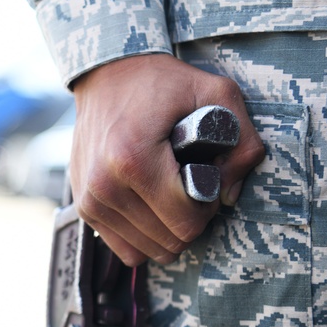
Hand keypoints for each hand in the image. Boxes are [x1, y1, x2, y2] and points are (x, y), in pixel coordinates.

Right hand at [70, 54, 264, 265]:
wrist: (106, 75)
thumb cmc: (162, 83)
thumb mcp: (216, 93)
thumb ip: (243, 142)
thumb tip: (230, 195)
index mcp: (132, 160)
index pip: (186, 220)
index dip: (209, 205)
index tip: (205, 176)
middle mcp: (104, 185)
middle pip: (170, 240)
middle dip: (191, 218)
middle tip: (189, 183)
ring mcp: (89, 199)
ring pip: (149, 250)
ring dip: (168, 228)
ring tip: (168, 191)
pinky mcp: (83, 207)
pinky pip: (125, 248)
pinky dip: (145, 235)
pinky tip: (151, 206)